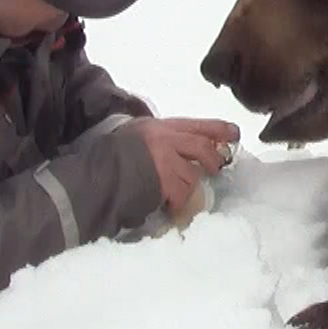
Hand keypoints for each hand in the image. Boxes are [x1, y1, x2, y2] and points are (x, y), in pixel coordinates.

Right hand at [122, 117, 240, 210]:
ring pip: (192, 174)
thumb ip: (162, 140)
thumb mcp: (136, 138)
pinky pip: (181, 193)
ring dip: (188, 188)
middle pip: (201, 146)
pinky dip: (178, 203)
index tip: (234, 134)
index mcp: (157, 126)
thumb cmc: (111, 160)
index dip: (218, 129)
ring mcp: (163, 159)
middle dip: (213, 160)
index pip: (195, 124)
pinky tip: (169, 205)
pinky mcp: (161, 180)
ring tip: (175, 193)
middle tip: (215, 169)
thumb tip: (191, 151)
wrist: (93, 177)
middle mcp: (162, 138)